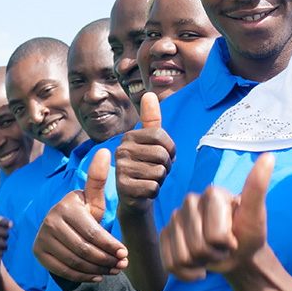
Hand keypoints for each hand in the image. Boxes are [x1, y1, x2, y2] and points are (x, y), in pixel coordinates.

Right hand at [33, 149, 127, 281]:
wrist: (62, 229)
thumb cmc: (84, 214)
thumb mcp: (94, 199)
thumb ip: (99, 179)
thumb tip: (105, 150)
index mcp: (66, 206)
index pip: (92, 233)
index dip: (111, 245)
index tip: (125, 253)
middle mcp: (50, 220)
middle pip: (84, 250)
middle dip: (107, 260)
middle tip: (122, 265)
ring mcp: (42, 238)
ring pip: (75, 262)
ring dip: (98, 270)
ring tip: (113, 270)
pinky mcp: (39, 253)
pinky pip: (64, 271)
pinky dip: (84, 277)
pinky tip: (97, 276)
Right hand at [115, 93, 175, 213]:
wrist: (134, 197)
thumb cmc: (147, 166)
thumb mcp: (151, 142)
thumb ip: (151, 120)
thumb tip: (149, 94)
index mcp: (129, 137)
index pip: (161, 136)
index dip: (171, 149)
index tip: (165, 156)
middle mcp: (121, 150)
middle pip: (162, 154)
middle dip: (166, 166)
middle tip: (157, 171)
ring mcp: (120, 169)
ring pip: (160, 172)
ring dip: (161, 180)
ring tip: (150, 180)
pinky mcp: (123, 188)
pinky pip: (154, 187)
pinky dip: (155, 191)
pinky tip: (145, 191)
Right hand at [160, 152, 274, 281]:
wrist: (239, 254)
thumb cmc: (249, 234)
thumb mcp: (256, 214)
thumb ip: (257, 187)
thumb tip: (269, 156)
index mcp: (211, 194)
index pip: (215, 236)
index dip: (226, 245)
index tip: (234, 239)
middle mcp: (190, 201)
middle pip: (197, 248)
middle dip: (214, 256)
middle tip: (224, 248)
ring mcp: (175, 218)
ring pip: (182, 257)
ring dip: (201, 264)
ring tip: (211, 254)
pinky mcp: (165, 234)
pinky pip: (169, 263)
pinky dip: (186, 274)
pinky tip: (198, 267)